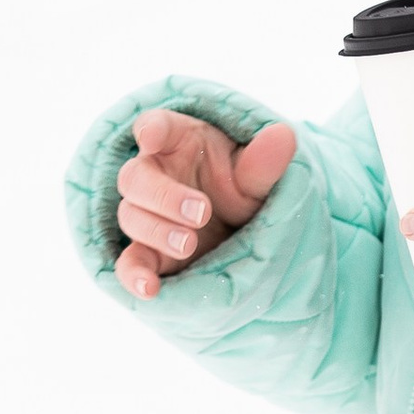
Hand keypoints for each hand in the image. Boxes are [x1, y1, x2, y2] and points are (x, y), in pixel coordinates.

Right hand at [115, 106, 297, 300]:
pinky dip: (134, 275)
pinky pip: (129, 261)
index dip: (150, 130)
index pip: (155, 125)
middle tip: (202, 213)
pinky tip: (149, 288)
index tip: (151, 138)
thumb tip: (284, 134)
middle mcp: (153, 173)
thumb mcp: (258, 173)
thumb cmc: (241, 184)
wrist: (239, 225)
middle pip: (136, 178)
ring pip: (131, 216)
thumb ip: (264, 160)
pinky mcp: (146, 250)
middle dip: (164, 196)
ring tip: (190, 245)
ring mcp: (146, 213)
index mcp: (177, 141)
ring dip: (157, 232)